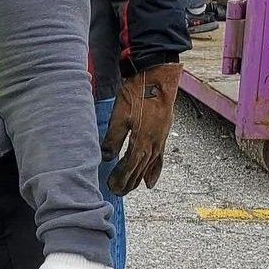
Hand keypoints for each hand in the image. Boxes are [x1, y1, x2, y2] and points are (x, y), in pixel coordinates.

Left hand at [101, 62, 181, 192]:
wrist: (157, 76)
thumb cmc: (137, 93)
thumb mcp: (120, 114)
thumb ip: (114, 138)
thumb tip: (106, 157)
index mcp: (142, 140)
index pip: (129, 166)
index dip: (120, 177)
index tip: (111, 186)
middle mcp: (154, 144)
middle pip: (140, 169)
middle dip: (128, 182)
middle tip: (117, 192)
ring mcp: (160, 139)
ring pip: (149, 166)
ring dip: (139, 179)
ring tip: (131, 189)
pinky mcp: (162, 134)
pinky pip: (159, 159)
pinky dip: (154, 172)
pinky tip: (150, 182)